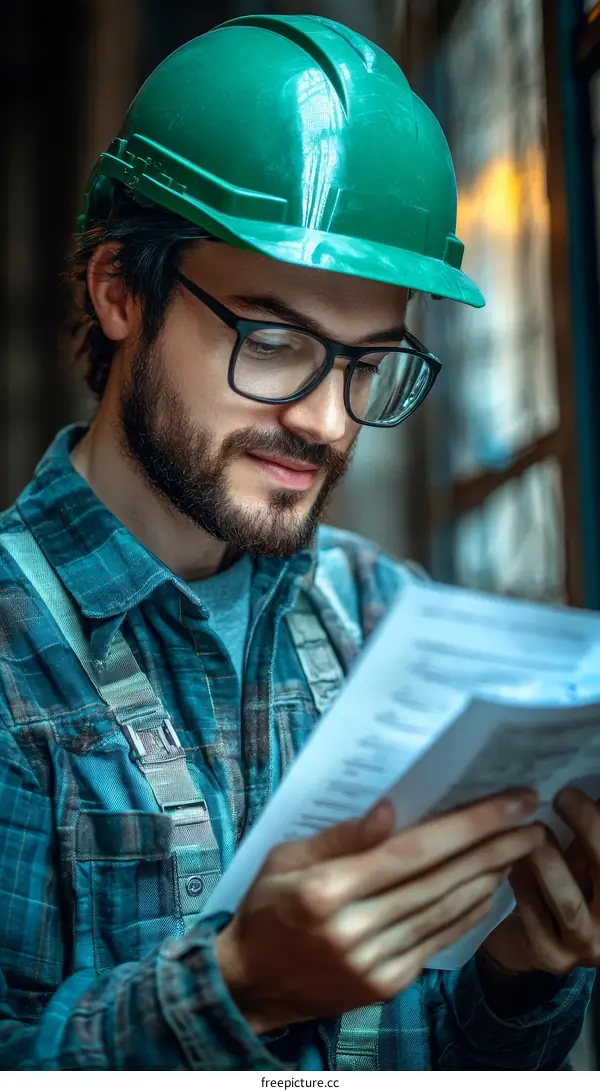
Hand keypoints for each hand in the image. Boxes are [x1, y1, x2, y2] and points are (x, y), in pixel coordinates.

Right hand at [215, 790, 543, 1032]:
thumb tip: (389, 809)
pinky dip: (468, 912)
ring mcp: (375, 963)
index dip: (465, 826)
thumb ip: (341, 836)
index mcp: (327, 892)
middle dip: (492, 846)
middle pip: (439, 880)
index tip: (504, 803)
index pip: (411, 852)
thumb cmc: (267, 908)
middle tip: (528, 818)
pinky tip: (488, 886)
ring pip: (446, 911)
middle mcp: (355, 931)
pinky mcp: (387, 984)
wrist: (253, 983)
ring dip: (489, 876)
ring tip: (518, 846)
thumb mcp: (286, 858)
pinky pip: (439, 940)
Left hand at [482, 788, 599, 975]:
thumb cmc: (558, 884)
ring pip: (569, 904)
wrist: (525, 941)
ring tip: (532, 833)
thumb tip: (581, 784)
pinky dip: (521, 890)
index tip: (587, 787)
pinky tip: (507, 865)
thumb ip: (584, 834)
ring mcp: (586, 944)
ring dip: (549, 863)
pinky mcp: (552, 957)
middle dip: (589, 830)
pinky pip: (535, 921)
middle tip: (563, 796)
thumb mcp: (578, 859)